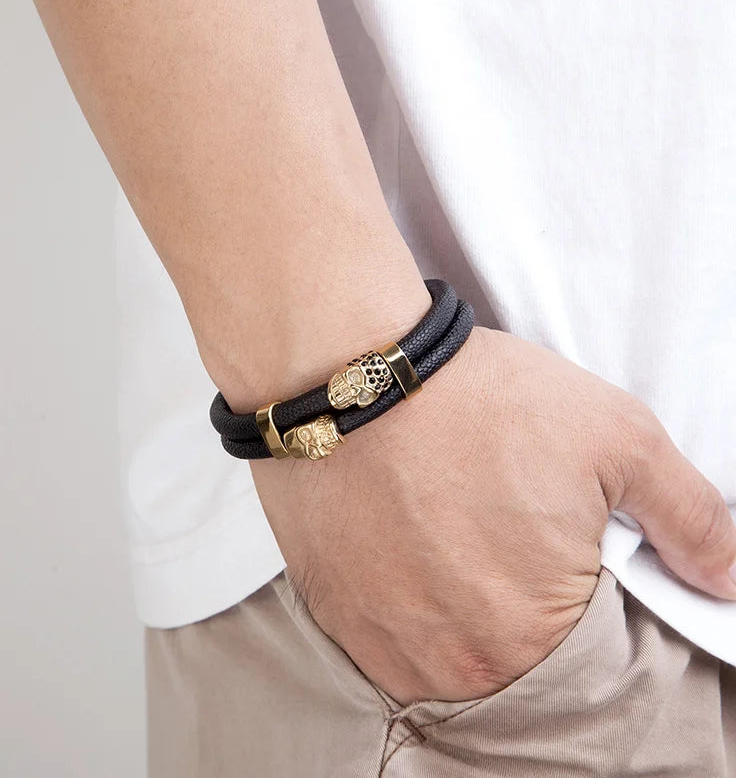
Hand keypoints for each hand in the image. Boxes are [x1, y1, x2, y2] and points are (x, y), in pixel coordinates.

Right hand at [250, 326, 735, 704]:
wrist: (351, 373)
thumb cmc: (476, 402)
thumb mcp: (617, 437)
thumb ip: (691, 519)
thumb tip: (724, 578)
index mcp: (534, 634)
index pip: (582, 649)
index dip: (574, 587)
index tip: (549, 543)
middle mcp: (456, 660)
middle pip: (511, 651)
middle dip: (515, 596)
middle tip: (491, 525)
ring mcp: (388, 642)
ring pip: (449, 648)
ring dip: (455, 602)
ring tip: (445, 528)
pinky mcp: (336, 615)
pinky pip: (390, 635)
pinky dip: (407, 598)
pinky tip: (407, 542)